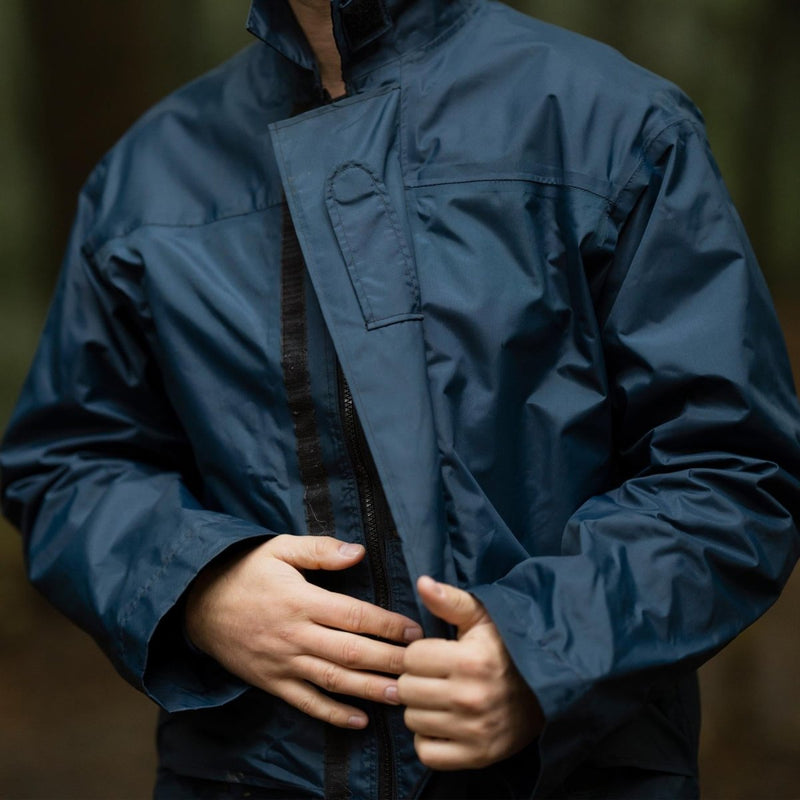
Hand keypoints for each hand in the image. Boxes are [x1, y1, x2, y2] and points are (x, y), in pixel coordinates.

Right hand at [185, 534, 422, 728]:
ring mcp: (283, 662)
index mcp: (301, 601)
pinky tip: (358, 721)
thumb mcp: (279, 548)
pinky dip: (332, 715)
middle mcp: (295, 635)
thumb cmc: (244, 570)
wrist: (197, 603)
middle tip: (420, 667)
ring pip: (333, 680)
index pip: (354, 615)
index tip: (413, 631)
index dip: (387, 625)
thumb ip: (319, 549)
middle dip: (389, 661)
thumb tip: (358, 551)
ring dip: (369, 691)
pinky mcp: (271, 681)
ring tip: (401, 696)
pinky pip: (305, 702)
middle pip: (351, 652)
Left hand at [397, 576, 543, 769]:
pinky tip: (444, 722)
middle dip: (416, 680)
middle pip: (406, 690)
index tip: (434, 654)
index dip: (419, 653)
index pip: (411, 657)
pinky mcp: (478, 756)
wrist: (550, 687)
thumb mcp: (484, 617)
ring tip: (441, 697)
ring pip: (412, 721)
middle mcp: (470, 698)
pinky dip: (430, 740)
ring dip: (421, 709)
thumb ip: (450, 600)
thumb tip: (422, 582)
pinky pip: (428, 753)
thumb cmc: (509, 646)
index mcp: (469, 660)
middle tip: (436, 676)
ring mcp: (474, 731)